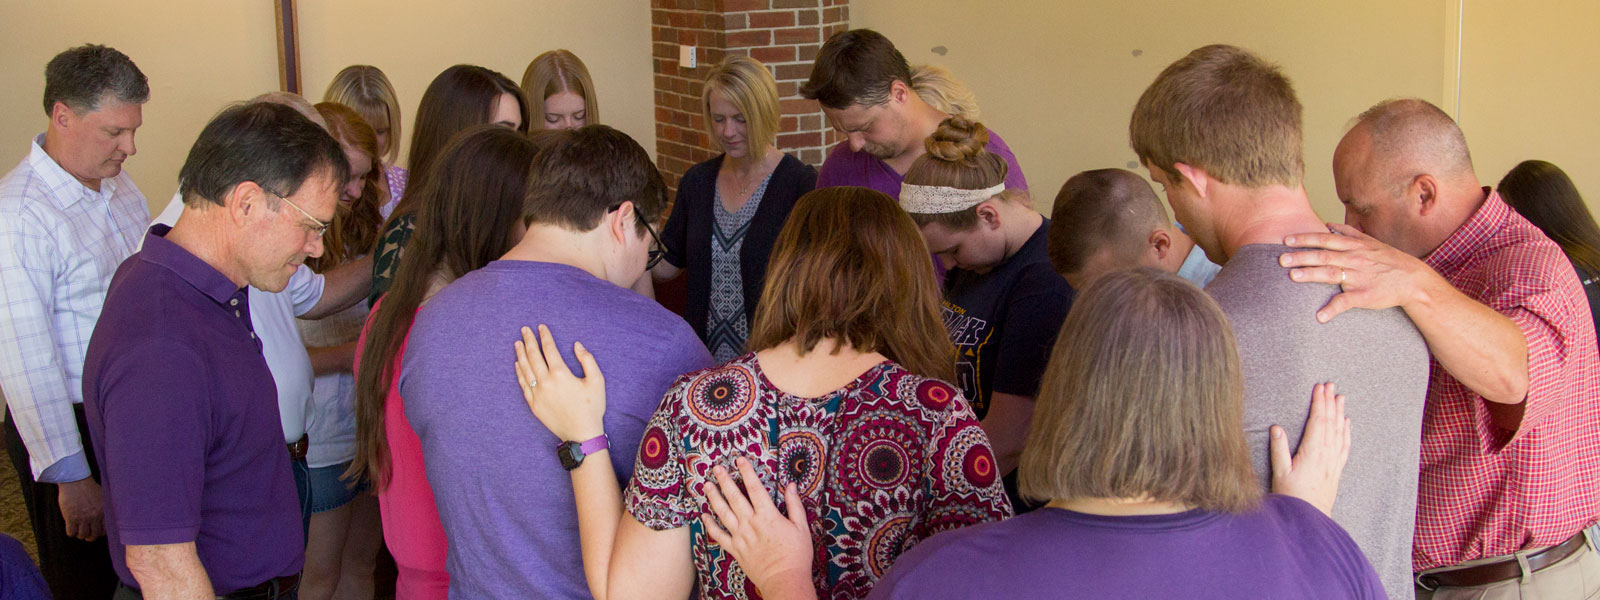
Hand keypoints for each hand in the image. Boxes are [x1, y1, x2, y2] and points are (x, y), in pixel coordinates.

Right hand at [58, 478, 105, 540]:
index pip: (105, 530)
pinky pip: (71, 532)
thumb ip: (104, 508)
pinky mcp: (71, 517)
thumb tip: (107, 519)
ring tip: (78, 531)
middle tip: (87, 535)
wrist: (75, 481)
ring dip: (80, 535)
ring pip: (82, 535)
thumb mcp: (102, 497)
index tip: (96, 532)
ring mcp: (82, 518)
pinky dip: (71, 533)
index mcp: (103, 511)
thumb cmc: (89, 487)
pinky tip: (71, 529)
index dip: (100, 533)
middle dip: (90, 537)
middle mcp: (94, 516)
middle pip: (94, 535)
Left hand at [513, 324, 606, 441]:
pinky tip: (517, 364)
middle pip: (533, 356)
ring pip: (525, 369)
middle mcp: (546, 382)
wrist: (581, 434)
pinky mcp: (534, 405)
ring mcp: (537, 394)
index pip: (549, 349)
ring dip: (520, 354)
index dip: (545, 336)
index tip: (541, 327)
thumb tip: (576, 345)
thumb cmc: (592, 407)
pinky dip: (519, 373)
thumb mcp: (597, 380)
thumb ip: (587, 359)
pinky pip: (523, 385)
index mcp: (561, 374)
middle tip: (524, 329)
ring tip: (518, 343)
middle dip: (529, 341)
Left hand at [702, 458, 815, 599]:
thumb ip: (795, 505)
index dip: (747, 472)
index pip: (755, 488)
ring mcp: (740, 537)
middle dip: (725, 480)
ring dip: (714, 498)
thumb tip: (791, 486)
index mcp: (768, 516)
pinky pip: (718, 535)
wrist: (784, 580)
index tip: (740, 460)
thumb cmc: (796, 555)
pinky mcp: (735, 550)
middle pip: (734, 497)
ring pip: (723, 513)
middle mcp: (751, 523)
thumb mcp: (801, 527)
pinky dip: (710, 525)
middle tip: (716, 468)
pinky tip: (704, 515)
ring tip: (706, 486)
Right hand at [1270, 383, 1350, 515]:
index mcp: (1312, 452)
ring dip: (1340, 413)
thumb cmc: (1292, 497)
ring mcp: (1334, 461)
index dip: (1319, 403)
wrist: (1310, 518)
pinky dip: (1346, 432)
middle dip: (1330, 402)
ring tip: (1340, 397)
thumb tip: (1277, 427)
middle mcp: (1327, 454)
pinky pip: (1344, 445)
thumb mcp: (1280, 472)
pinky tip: (1346, 423)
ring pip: (1339, 431)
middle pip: (1331, 422)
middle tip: (1331, 385)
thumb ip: (1279, 449)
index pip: (1318, 421)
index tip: (1319, 388)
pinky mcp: (1337, 469)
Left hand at [1279, 223, 1436, 322]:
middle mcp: (1354, 259)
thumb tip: (1328, 224)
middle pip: (1324, 255)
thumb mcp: (1371, 241)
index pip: (1325, 239)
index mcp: (1354, 246)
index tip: (1286, 240)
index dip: (1305, 239)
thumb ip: (1348, 233)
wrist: (1412, 279)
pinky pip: (1346, 302)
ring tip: (1292, 276)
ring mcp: (1358, 277)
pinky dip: (1333, 309)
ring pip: (1332, 274)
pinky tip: (1320, 316)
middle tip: (1280, 259)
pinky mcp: (1364, 295)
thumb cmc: (1388, 260)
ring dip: (1311, 275)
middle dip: (1301, 256)